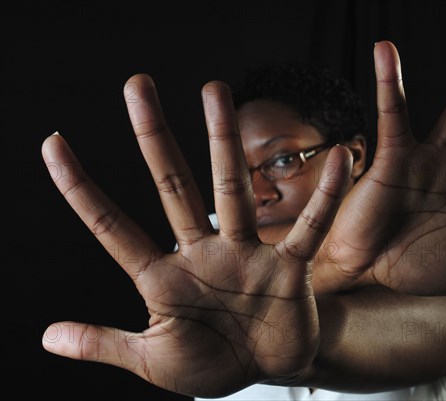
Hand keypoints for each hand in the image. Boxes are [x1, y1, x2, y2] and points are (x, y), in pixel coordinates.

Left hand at [41, 75, 351, 396]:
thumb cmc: (210, 364)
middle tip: (136, 85)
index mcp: (164, 278)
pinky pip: (309, 227)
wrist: (265, 372)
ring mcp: (246, 255)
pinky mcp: (288, 268)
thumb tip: (49, 336)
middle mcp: (203, 254)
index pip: (114, 227)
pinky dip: (324, 198)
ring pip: (232, 191)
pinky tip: (337, 159)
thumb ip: (104, 345)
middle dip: (155, 139)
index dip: (82, 191)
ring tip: (214, 91)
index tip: (53, 145)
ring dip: (223, 143)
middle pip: (174, 188)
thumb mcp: (152, 360)